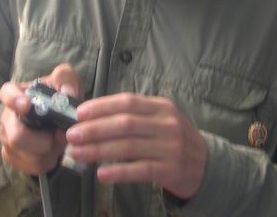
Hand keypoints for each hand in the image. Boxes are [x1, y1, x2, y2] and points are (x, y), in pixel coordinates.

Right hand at [0, 63, 83, 174]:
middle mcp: (8, 117)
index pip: (6, 94)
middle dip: (43, 140)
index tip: (26, 106)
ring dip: (50, 151)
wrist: (58, 118)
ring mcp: (8, 139)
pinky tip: (54, 152)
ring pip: (27, 154)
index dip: (13, 101)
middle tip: (60, 134)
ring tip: (60, 141)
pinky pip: (32, 166)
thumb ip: (67, 81)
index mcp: (19, 94)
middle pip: (17, 136)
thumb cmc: (59, 96)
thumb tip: (67, 92)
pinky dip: (48, 161)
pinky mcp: (13, 156)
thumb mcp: (67, 81)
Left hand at [66, 94, 206, 199]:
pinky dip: (119, 171)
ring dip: (99, 150)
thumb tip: (94, 117)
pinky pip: (140, 170)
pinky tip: (101, 173)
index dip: (102, 106)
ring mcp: (171, 147)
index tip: (79, 113)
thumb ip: (134, 117)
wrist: (204, 165)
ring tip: (77, 154)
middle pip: (125, 124)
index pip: (128, 102)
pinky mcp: (171, 169)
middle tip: (72, 135)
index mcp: (162, 107)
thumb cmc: (173, 140)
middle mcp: (168, 124)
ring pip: (129, 147)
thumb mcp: (161, 120)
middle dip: (95, 129)